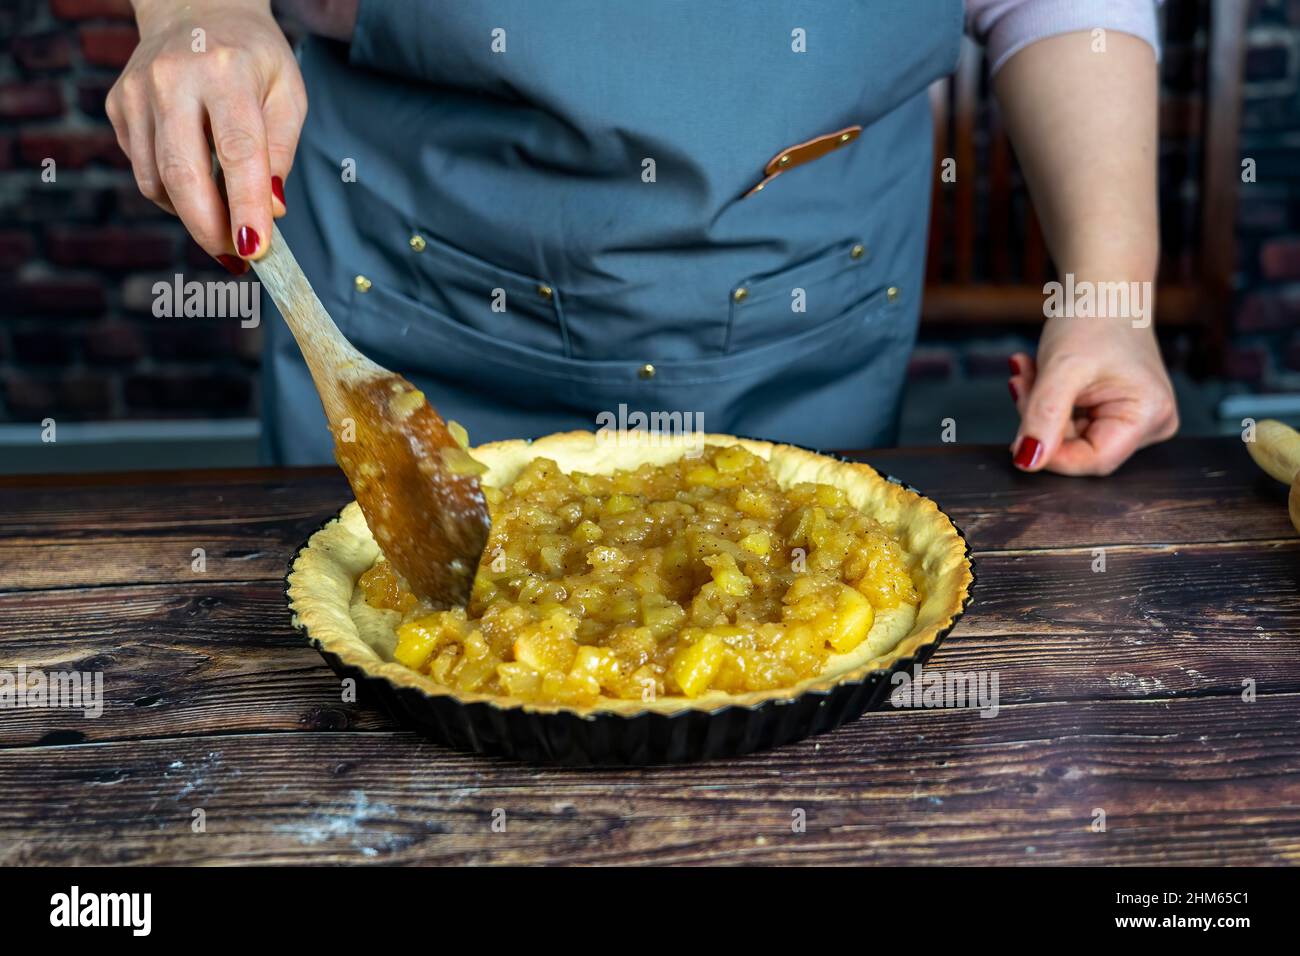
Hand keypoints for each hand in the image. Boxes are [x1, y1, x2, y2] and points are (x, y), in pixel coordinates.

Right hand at [107, 0, 306, 270]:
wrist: (196, 9)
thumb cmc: (252, 58)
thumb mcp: (288, 94)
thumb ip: (282, 152)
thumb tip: (271, 210)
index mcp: (224, 72)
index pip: (236, 150)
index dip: (245, 206)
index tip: (255, 250)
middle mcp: (172, 79)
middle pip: (183, 174)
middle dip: (210, 229)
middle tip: (236, 258)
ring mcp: (137, 93)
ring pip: (158, 182)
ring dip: (193, 216)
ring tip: (225, 221)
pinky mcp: (118, 106)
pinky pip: (145, 171)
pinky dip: (174, 193)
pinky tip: (198, 183)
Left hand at [1007, 314, 1178, 475]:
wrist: (1102, 289)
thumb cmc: (1093, 318)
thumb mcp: (1061, 369)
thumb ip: (1043, 417)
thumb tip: (1028, 462)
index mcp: (1149, 416)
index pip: (1093, 461)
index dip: (1051, 455)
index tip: (1019, 435)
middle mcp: (1149, 424)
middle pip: (1078, 449)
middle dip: (1039, 421)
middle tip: (1019, 383)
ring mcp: (1132, 419)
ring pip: (1067, 436)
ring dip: (1037, 406)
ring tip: (1027, 369)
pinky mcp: (1113, 412)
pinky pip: (1068, 421)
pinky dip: (1045, 401)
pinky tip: (1035, 372)